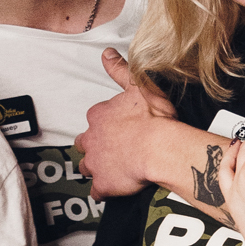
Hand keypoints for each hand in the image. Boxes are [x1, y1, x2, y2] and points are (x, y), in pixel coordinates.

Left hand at [74, 49, 176, 197]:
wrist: (160, 147)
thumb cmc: (153, 118)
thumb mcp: (138, 85)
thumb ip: (120, 70)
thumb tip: (107, 54)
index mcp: (99, 116)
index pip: (94, 120)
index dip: (105, 125)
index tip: (118, 128)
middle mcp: (91, 139)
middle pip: (84, 144)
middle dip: (94, 147)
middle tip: (113, 149)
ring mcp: (95, 163)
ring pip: (86, 167)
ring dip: (96, 168)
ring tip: (113, 169)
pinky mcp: (103, 184)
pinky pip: (97, 191)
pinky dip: (103, 191)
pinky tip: (113, 189)